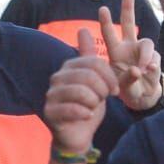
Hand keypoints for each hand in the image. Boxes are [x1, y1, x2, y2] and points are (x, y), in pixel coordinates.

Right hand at [44, 31, 119, 152]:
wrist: (78, 134)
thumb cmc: (90, 106)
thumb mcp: (100, 84)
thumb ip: (100, 63)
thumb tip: (83, 29)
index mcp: (70, 66)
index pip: (94, 62)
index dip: (109, 76)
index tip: (114, 90)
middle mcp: (57, 77)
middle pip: (88, 76)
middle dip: (102, 91)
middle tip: (103, 100)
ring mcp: (51, 94)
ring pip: (81, 92)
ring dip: (93, 103)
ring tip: (92, 108)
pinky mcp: (49, 111)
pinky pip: (72, 109)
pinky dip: (84, 114)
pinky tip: (86, 116)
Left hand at [98, 0, 163, 111]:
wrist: (142, 97)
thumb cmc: (125, 89)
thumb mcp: (119, 85)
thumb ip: (127, 78)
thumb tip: (140, 69)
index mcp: (115, 51)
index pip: (109, 34)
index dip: (106, 22)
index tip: (102, 8)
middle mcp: (129, 47)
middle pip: (129, 24)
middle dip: (128, 8)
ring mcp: (143, 52)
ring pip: (147, 43)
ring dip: (145, 55)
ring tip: (142, 69)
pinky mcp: (155, 60)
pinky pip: (155, 60)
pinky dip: (152, 67)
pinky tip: (148, 72)